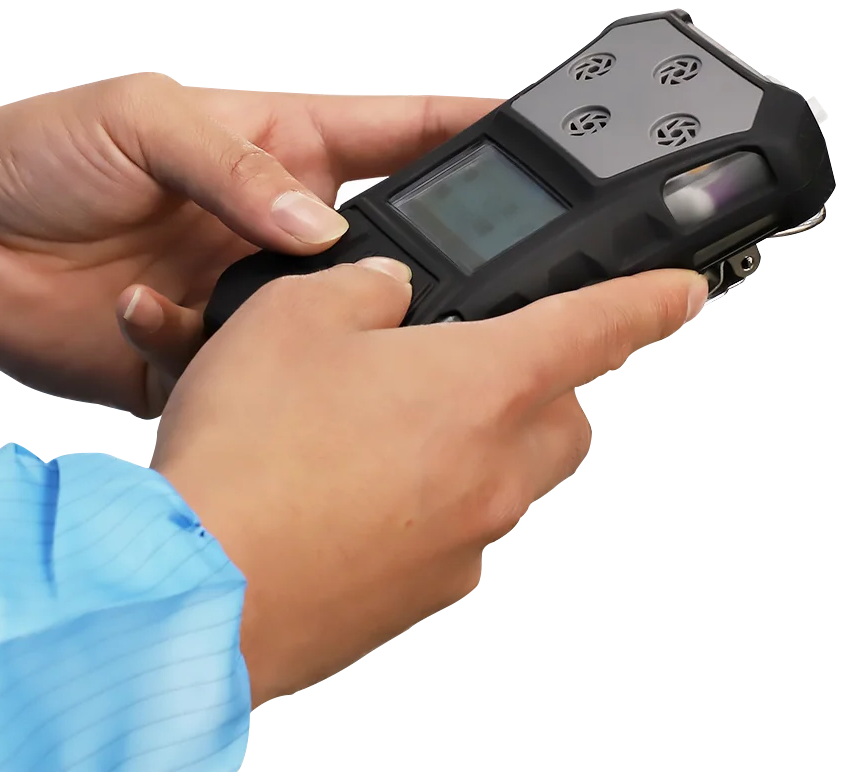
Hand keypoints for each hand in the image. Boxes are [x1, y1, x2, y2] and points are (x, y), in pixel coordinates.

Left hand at [0, 73, 493, 416]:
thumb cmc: (37, 153)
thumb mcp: (139, 118)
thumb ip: (232, 166)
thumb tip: (312, 220)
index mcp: (280, 146)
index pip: (402, 130)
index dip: (472, 130)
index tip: (536, 139)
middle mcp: (276, 221)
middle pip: (383, 240)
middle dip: (409, 259)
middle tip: (408, 276)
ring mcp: (247, 289)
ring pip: (325, 321)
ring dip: (306, 326)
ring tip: (257, 307)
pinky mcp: (209, 350)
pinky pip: (244, 371)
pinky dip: (205, 358)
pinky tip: (146, 317)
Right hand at [154, 258, 707, 706]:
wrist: (199, 584)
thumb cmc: (249, 458)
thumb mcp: (294, 314)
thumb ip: (363, 287)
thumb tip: (387, 289)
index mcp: (483, 386)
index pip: (602, 326)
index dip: (650, 299)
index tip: (680, 292)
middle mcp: (492, 470)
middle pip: (562, 415)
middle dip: (534, 383)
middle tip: (463, 363)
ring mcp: (461, 541)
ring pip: (508, 477)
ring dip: (471, 443)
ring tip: (380, 424)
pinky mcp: (420, 591)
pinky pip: (452, 530)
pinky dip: (425, 501)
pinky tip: (349, 486)